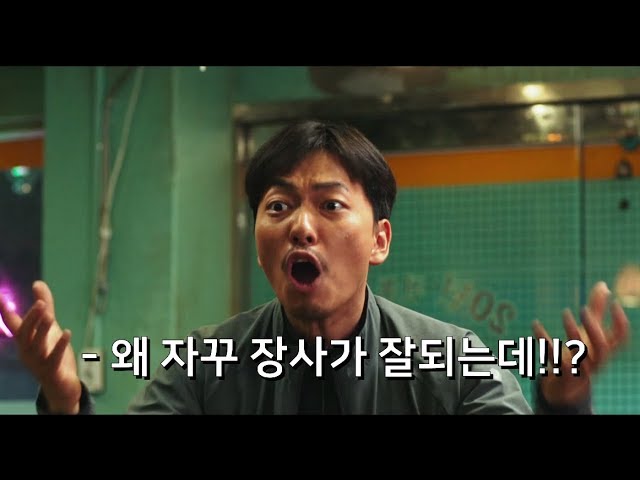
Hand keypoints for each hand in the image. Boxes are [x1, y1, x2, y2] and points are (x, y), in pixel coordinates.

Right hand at [0, 280, 81, 413]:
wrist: (60, 386)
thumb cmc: (52, 353)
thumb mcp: (49, 328)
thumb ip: (45, 307)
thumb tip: (37, 283)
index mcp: (25, 342)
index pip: (13, 325)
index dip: (5, 312)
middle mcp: (27, 352)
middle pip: (24, 334)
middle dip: (31, 318)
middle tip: (40, 303)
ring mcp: (38, 363)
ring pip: (37, 346)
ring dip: (42, 330)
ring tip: (50, 315)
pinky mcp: (52, 372)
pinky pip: (54, 359)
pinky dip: (59, 346)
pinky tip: (67, 333)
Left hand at [532, 281, 629, 407]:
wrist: (564, 382)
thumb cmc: (579, 350)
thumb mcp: (589, 331)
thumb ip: (596, 309)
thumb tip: (604, 285)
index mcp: (604, 350)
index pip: (621, 339)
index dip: (621, 322)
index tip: (615, 303)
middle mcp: (594, 361)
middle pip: (601, 348)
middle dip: (594, 328)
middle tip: (584, 309)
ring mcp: (577, 368)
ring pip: (578, 355)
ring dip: (572, 332)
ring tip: (566, 313)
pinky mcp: (558, 371)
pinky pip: (552, 357)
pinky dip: (543, 339)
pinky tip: (535, 323)